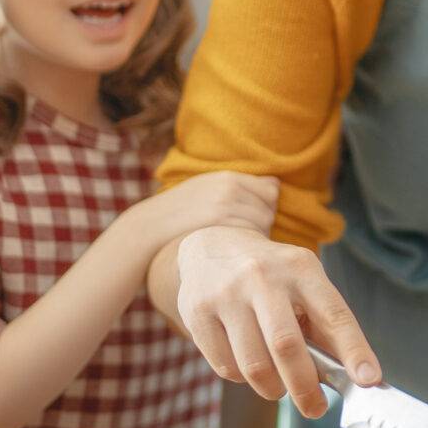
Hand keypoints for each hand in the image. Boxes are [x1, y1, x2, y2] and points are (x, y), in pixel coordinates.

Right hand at [132, 172, 279, 246]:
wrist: (151, 225)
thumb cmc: (183, 210)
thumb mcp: (209, 187)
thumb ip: (239, 186)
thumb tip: (276, 186)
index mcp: (229, 177)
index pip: (271, 190)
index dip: (267, 207)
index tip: (254, 218)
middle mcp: (230, 188)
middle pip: (269, 210)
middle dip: (263, 224)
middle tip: (245, 236)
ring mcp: (224, 207)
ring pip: (262, 225)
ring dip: (256, 236)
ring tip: (238, 244)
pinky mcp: (219, 226)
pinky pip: (249, 236)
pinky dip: (246, 245)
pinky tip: (232, 250)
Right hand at [173, 225, 378, 417]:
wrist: (212, 246)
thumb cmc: (271, 277)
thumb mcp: (304, 284)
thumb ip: (325, 326)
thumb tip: (355, 377)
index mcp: (300, 269)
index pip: (333, 314)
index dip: (354, 350)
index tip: (369, 380)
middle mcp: (262, 277)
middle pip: (287, 346)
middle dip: (305, 388)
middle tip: (316, 409)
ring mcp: (226, 294)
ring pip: (254, 365)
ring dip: (273, 389)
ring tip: (279, 387)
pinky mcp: (197, 313)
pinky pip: (226, 367)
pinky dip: (243, 380)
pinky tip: (249, 366)